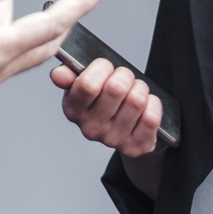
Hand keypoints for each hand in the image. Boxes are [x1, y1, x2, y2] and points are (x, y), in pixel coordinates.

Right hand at [51, 57, 165, 157]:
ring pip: (136, 100)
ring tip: (135, 91)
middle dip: (125, 75)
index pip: (88, 85)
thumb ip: (70, 75)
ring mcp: (113, 140)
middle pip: (116, 89)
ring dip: (140, 88)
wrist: (127, 129)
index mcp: (73, 110)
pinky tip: (146, 106)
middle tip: (124, 79)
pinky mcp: (136, 147)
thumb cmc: (105, 99)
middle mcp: (90, 129)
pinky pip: (152, 116)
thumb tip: (58, 74)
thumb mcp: (84, 83)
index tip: (106, 66)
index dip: (102, 67)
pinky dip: (153, 104)